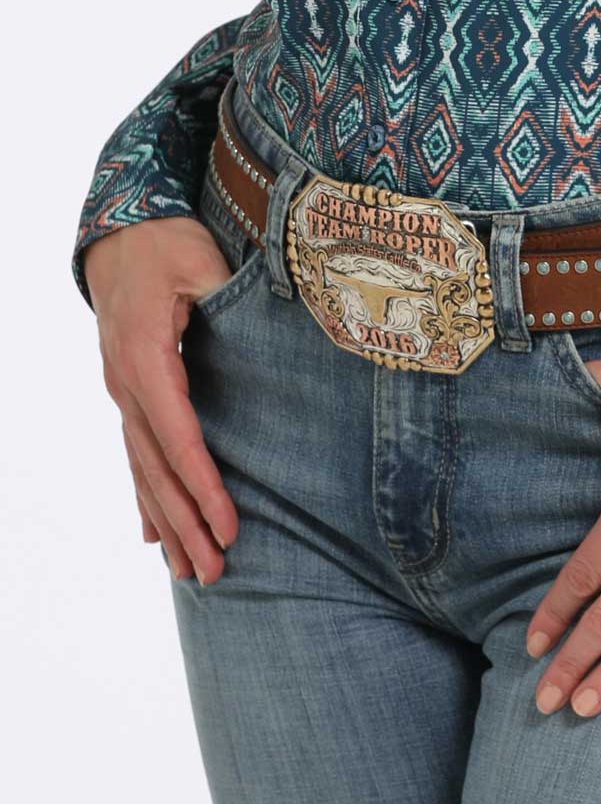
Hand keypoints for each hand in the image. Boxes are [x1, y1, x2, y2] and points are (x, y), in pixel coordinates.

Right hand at [83, 217, 241, 584]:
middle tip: (215, 573)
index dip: (203, 485)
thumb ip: (230, 298)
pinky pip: (137, 452)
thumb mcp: (202, 261)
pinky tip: (154, 536)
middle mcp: (126, 384)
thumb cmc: (168, 242)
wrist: (121, 230)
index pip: (179, 435)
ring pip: (142, 469)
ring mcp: (122, 390)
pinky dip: (147, 496)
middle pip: (156, 468)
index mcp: (147, 357)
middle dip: (186, 523)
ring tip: (190, 572)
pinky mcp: (128, 389)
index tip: (229, 527)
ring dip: (166, 522)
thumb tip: (275, 320)